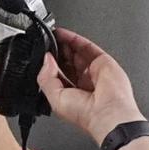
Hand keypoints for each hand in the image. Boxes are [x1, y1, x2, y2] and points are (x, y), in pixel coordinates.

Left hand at [36, 28, 145, 143]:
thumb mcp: (55, 98)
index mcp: (70, 94)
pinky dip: (75, 39)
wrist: (107, 113)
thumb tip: (46, 60)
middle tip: (45, 43)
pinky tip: (63, 34)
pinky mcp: (102, 62)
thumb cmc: (85, 114)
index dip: (48, 64)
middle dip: (56, 52)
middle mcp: (81, 82)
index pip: (57, 74)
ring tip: (51, 36)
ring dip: (63, 43)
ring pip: (76, 52)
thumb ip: (46, 78)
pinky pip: (87, 47)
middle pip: (67, 62)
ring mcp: (92, 71)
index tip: (41, 56)